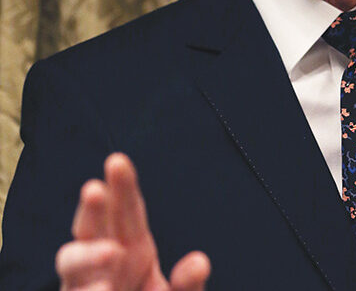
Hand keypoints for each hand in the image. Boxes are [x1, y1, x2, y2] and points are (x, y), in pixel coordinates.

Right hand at [56, 153, 210, 290]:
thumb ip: (188, 284)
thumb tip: (200, 261)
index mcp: (134, 249)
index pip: (128, 212)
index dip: (123, 187)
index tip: (117, 161)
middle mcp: (107, 260)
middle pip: (95, 227)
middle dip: (94, 208)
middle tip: (96, 189)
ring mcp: (87, 284)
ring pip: (72, 260)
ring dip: (86, 254)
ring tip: (111, 255)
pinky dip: (88, 290)